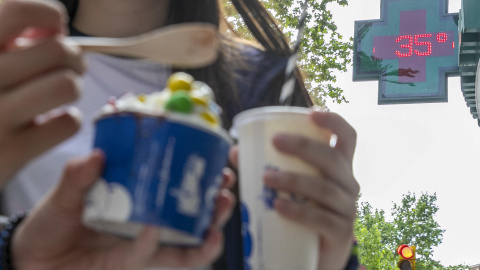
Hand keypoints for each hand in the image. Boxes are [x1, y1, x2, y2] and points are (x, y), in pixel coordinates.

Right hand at [0, 0, 84, 185]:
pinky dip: (69, 121)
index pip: (17, 10)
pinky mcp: (11, 152)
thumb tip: (55, 28)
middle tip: (70, 69)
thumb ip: (9, 39)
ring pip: (66, 85)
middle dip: (75, 58)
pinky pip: (68, 123)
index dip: (49, 16)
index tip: (52, 33)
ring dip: (73, 87)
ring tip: (62, 93)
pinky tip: (51, 123)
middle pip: (58, 51)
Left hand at [12, 150, 235, 269]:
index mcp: (142, 196)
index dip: (203, 174)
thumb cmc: (55, 220)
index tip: (218, 157)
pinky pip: (150, 256)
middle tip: (226, 185)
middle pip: (194, 215)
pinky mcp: (131, 263)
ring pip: (185, 241)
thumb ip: (78, 175)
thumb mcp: (65, 192)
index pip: (178, 184)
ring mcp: (145, 244)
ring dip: (206, 230)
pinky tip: (155, 231)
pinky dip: (154, 245)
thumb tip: (96, 155)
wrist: (35, 256)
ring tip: (218, 214)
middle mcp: (150, 220)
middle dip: (216, 203)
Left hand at [230, 110, 358, 269]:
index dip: (334, 121)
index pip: (347, 138)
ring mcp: (347, 209)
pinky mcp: (340, 234)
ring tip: (266, 179)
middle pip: (333, 159)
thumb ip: (268, 166)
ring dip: (294, 180)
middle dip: (304, 146)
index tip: (312, 113)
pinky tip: (279, 207)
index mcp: (339, 168)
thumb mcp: (292, 187)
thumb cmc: (303, 211)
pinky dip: (299, 211)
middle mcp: (348, 184)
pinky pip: (321, 219)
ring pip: (324, 188)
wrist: (315, 255)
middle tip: (276, 142)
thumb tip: (236, 151)